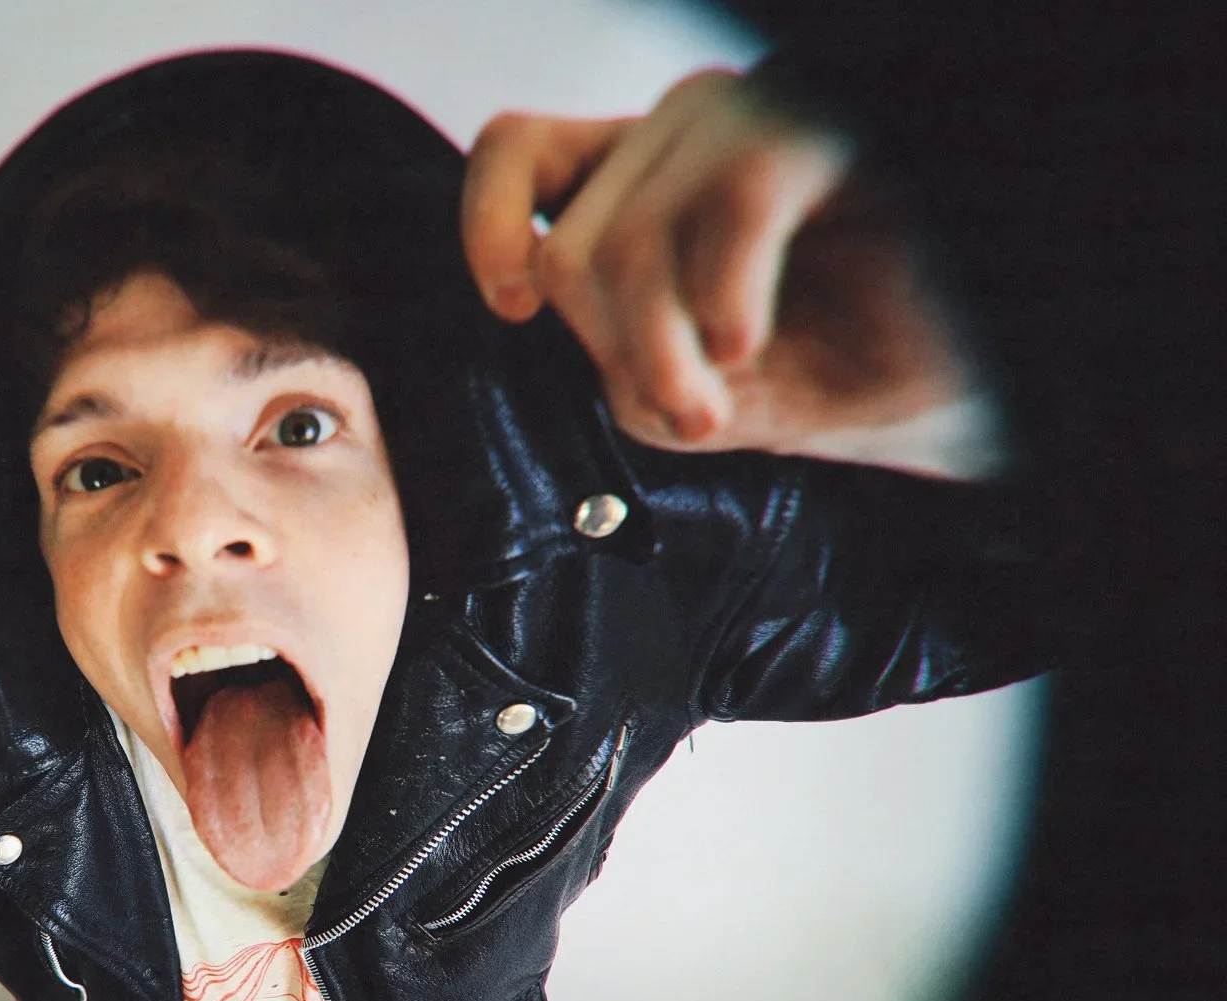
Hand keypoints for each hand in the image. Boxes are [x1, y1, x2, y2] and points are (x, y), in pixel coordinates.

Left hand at [461, 69, 967, 452]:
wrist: (984, 390)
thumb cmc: (859, 375)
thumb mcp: (709, 392)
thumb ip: (625, 359)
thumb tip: (570, 339)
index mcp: (651, 178)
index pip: (519, 151)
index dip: (488, 223)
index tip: (515, 308)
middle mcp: (695, 134)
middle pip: (574, 236)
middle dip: (617, 352)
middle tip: (687, 411)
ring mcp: (763, 116)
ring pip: (633, 233)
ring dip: (659, 353)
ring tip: (716, 410)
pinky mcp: (833, 125)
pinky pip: (735, 196)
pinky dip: (722, 296)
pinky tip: (744, 344)